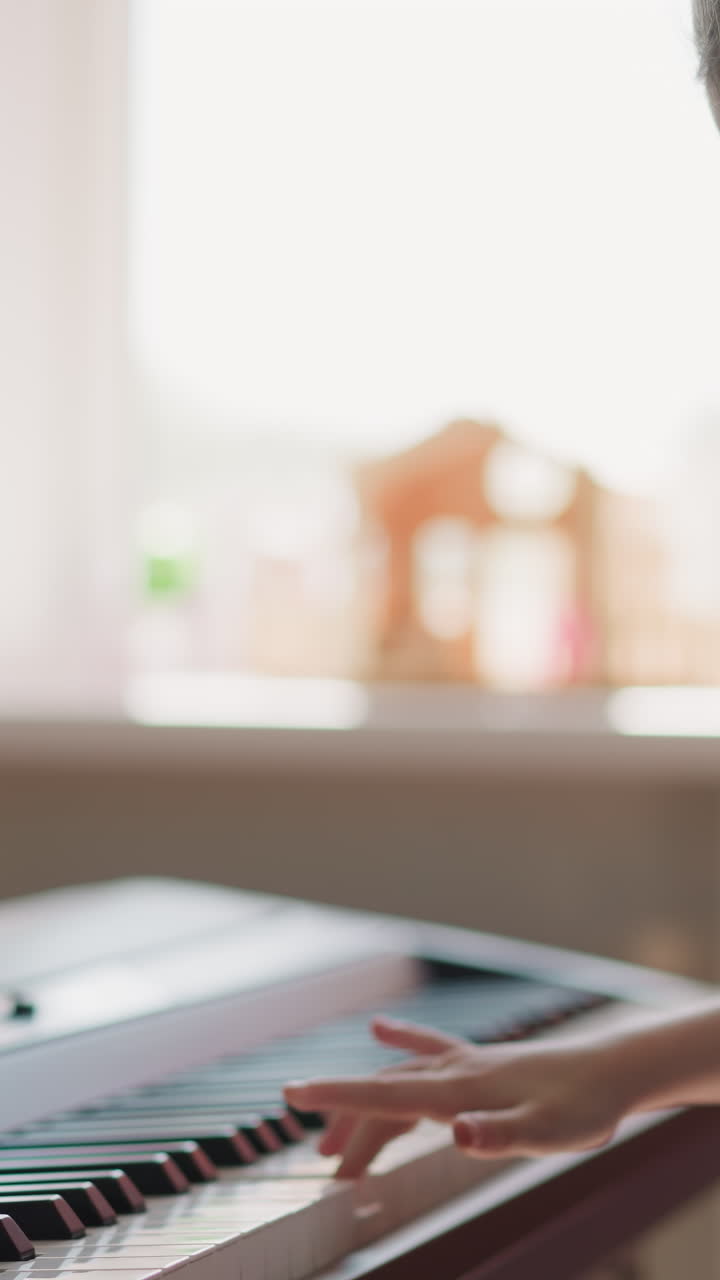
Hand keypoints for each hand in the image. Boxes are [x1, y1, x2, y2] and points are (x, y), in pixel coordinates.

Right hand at [283, 1015, 628, 1177]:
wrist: (608, 1071)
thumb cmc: (579, 1108)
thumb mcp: (544, 1134)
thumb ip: (497, 1136)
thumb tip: (456, 1134)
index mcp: (459, 1091)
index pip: (384, 1093)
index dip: (334, 1094)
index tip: (290, 1093)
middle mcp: (454, 1071)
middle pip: (385, 1097)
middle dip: (348, 1126)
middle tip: (326, 1169)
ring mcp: (464, 1063)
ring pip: (399, 1082)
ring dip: (367, 1108)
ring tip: (340, 1144)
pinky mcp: (478, 1063)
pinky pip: (426, 1053)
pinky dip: (399, 1046)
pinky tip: (380, 1030)